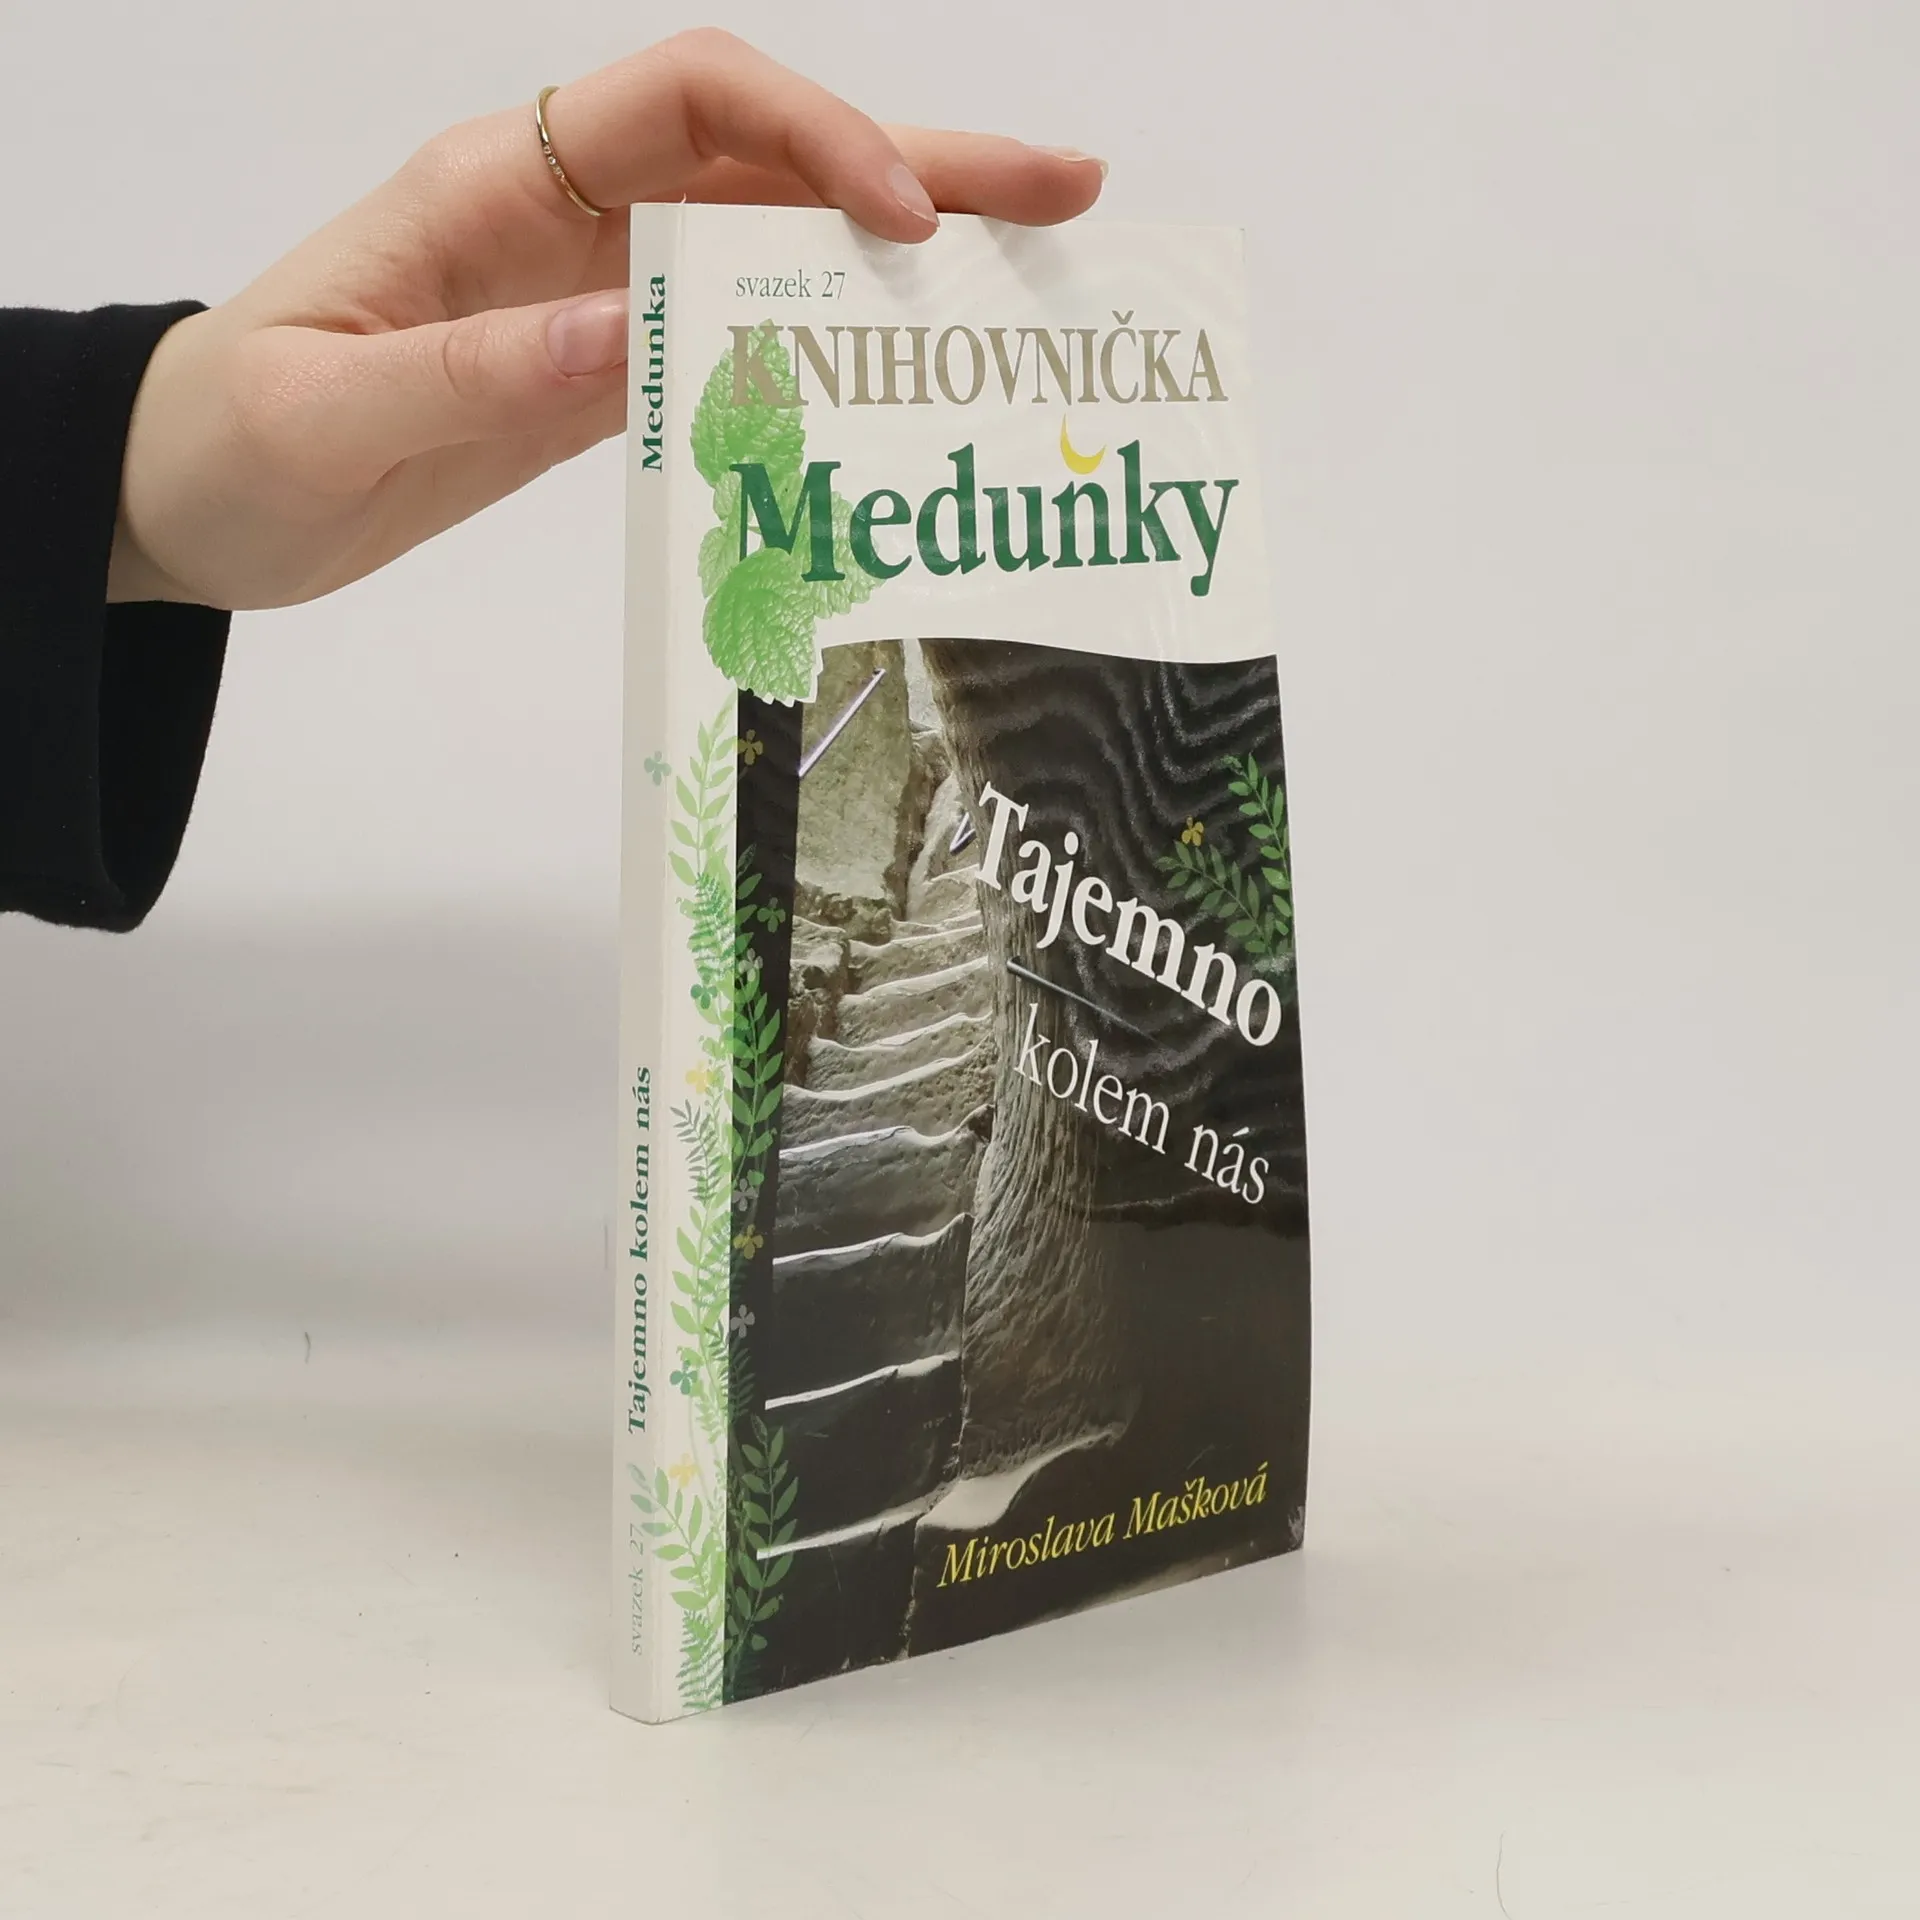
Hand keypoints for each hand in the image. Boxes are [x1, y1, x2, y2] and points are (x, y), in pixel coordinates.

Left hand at [108, 30, 1104, 610]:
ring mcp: (594, 296)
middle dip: (919, 164)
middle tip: (1061, 189)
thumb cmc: (230, 439)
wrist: (188, 496)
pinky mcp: (600, 372)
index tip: (905, 218)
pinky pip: (734, 341)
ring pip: (771, 245)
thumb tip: (636, 336)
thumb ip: (477, 371)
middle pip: (768, 159)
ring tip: (1022, 279)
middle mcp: (567, 219)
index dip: (812, 135)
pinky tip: (898, 378)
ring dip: (895, 257)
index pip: (688, 102)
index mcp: (498, 186)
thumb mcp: (331, 412)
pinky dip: (823, 349)